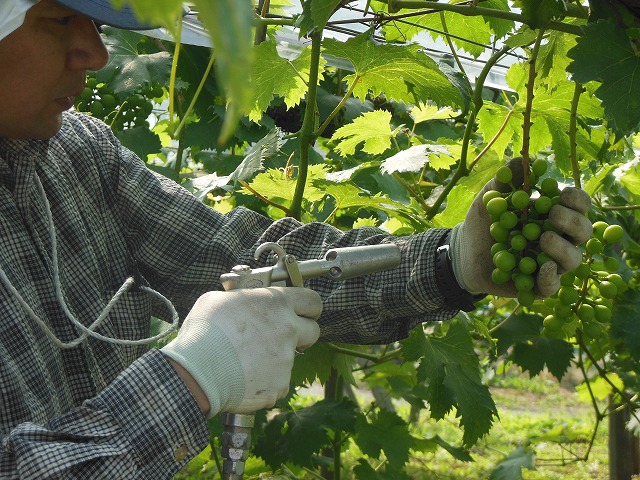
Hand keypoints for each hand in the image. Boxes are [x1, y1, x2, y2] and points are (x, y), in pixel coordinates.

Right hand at [161, 287, 321, 415]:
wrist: (197, 372)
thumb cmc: (204, 332)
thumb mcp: (218, 300)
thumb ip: (241, 299)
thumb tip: (242, 302)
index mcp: (276, 303)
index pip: (312, 300)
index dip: (309, 306)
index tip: (304, 311)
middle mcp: (288, 328)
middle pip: (313, 330)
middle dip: (301, 333)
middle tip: (280, 336)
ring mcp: (287, 358)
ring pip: (291, 358)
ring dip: (276, 359)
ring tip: (247, 361)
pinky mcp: (280, 383)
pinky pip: (278, 381)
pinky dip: (266, 381)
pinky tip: (244, 378)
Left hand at [450, 158, 592, 297]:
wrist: (463, 251)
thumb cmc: (483, 222)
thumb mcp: (489, 198)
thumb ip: (505, 180)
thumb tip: (523, 160)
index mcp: (553, 215)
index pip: (578, 206)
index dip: (577, 199)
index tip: (562, 193)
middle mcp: (559, 239)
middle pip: (583, 231)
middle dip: (572, 221)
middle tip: (553, 214)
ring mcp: (550, 264)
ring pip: (572, 260)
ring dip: (562, 248)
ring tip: (543, 238)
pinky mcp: (537, 286)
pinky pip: (551, 286)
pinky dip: (550, 277)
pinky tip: (543, 266)